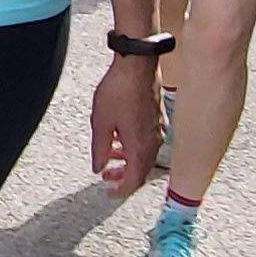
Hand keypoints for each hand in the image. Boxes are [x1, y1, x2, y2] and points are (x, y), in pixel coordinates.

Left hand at [87, 52, 160, 197]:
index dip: (121, 190)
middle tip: (107, 177)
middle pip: (141, 171)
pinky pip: (148, 142)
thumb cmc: (118, 90)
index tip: (109, 192)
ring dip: (128, 161)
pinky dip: (133, 148)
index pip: (133, 180)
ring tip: (111, 157)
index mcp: (139, 147)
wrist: (137, 64)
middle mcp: (153, 141)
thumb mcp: (100, 122)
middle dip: (123, 176)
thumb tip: (98, 167)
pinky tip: (120, 138)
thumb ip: (99, 149)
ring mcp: (157, 129)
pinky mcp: (157, 118)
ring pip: (145, 156)